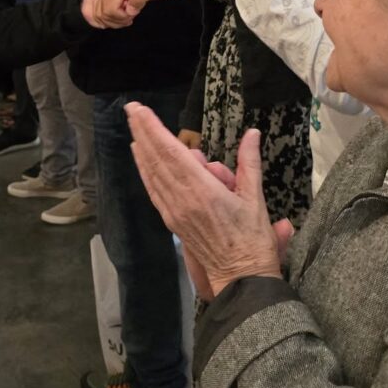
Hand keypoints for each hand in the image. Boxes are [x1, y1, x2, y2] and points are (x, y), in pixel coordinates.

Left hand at [126, 103, 286, 297]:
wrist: (240, 278)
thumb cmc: (252, 240)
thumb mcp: (255, 198)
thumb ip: (250, 162)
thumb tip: (252, 133)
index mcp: (203, 191)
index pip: (172, 152)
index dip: (154, 129)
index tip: (141, 110)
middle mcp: (182, 199)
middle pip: (157, 159)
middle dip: (143, 131)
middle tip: (132, 109)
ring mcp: (174, 211)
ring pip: (152, 174)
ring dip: (142, 149)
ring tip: (134, 128)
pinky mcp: (172, 221)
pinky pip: (154, 190)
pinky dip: (146, 172)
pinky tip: (142, 160)